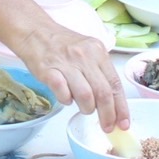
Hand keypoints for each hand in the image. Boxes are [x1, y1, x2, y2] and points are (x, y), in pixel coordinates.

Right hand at [12, 21, 129, 132]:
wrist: (35, 32)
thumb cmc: (62, 44)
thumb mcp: (88, 50)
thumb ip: (99, 72)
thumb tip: (111, 103)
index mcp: (98, 51)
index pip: (115, 83)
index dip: (121, 107)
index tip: (123, 123)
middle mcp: (84, 56)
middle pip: (103, 92)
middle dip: (107, 115)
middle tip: (107, 126)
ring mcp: (66, 63)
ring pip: (85, 95)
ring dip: (87, 108)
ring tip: (84, 109)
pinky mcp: (48, 70)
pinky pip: (63, 92)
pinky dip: (67, 101)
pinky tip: (66, 98)